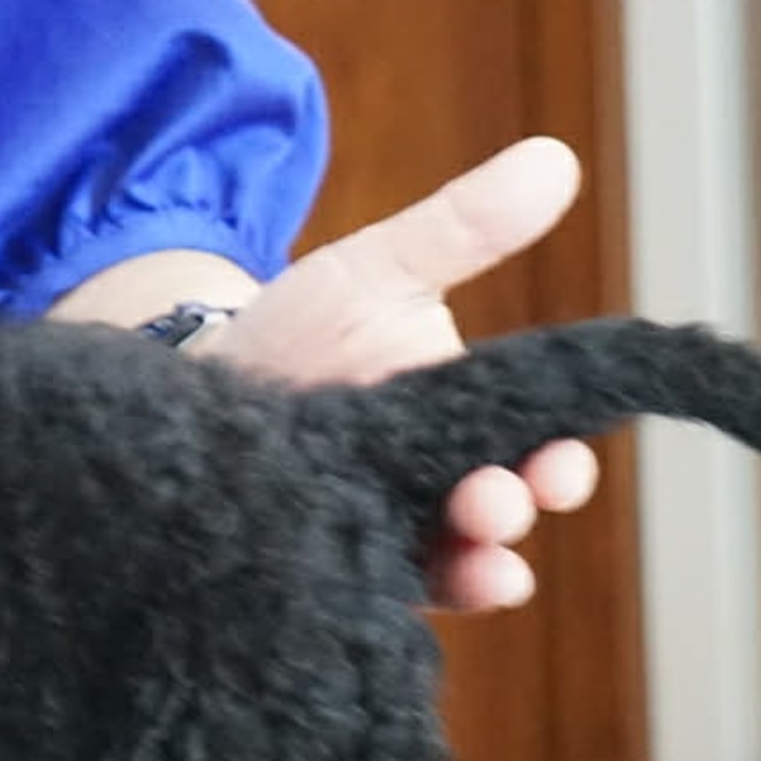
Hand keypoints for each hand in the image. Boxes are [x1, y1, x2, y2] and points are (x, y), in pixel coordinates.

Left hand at [208, 136, 598, 610]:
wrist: (199, 385)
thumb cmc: (298, 329)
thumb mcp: (373, 273)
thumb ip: (461, 228)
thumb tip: (557, 158)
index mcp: (467, 423)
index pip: (540, 451)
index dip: (562, 463)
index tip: (561, 460)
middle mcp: (441, 490)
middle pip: (500, 517)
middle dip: (509, 512)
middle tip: (495, 500)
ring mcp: (388, 537)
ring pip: (451, 569)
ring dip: (475, 568)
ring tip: (477, 557)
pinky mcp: (331, 572)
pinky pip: (376, 601)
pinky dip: (398, 602)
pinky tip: (402, 596)